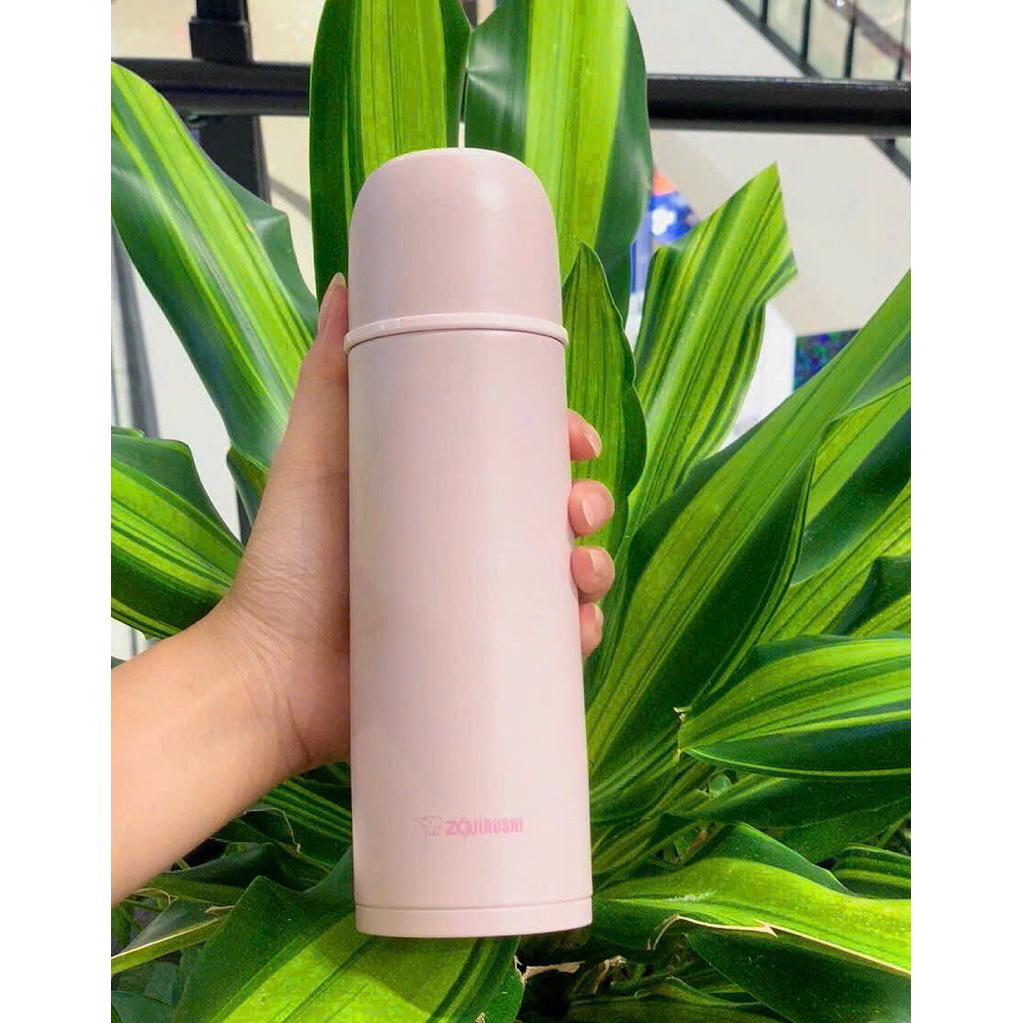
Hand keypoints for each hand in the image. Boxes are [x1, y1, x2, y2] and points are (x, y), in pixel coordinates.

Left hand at [211, 274, 615, 777]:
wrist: (272, 674)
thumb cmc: (290, 561)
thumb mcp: (312, 455)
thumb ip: (330, 373)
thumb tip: (348, 279)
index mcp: (439, 491)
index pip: (517, 454)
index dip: (558, 440)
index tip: (579, 440)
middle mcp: (467, 542)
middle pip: (552, 513)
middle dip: (586, 504)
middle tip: (576, 512)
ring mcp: (478, 602)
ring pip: (564, 576)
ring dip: (593, 566)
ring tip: (579, 572)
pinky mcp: (484, 656)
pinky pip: (552, 645)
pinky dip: (579, 634)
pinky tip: (581, 627)